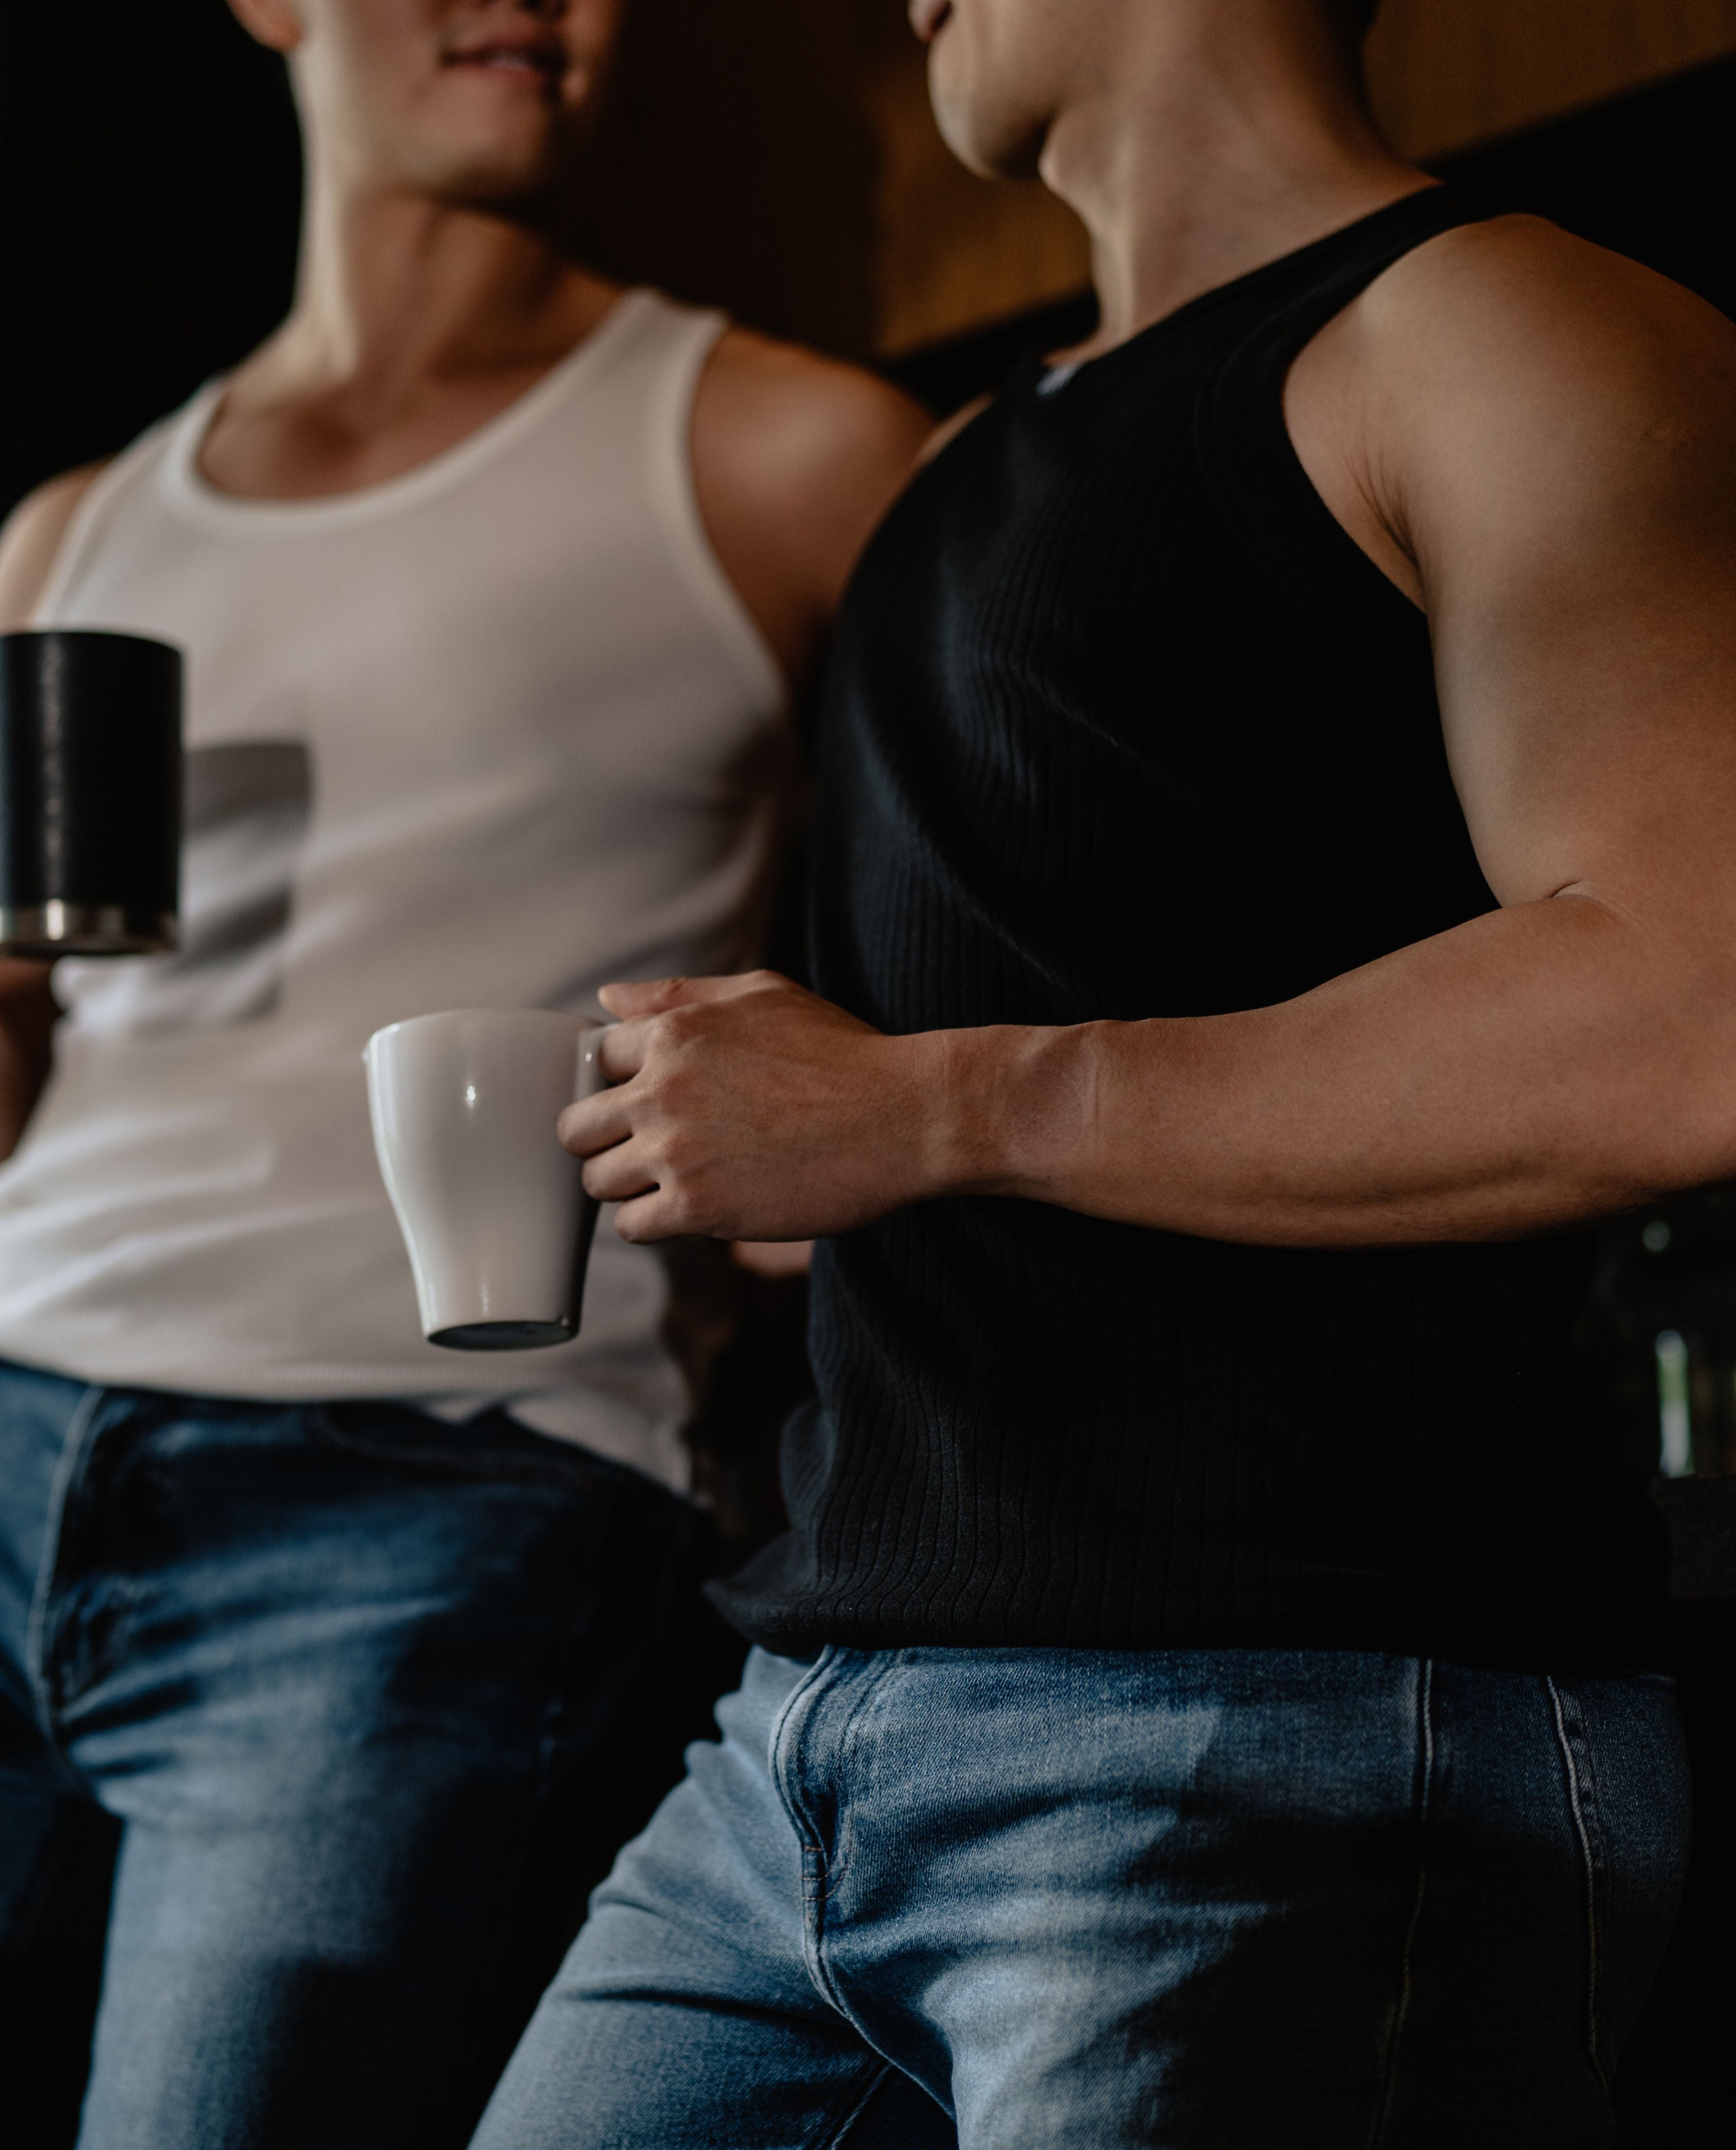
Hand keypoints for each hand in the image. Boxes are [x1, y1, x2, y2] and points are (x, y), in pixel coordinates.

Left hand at [559, 972, 944, 1243]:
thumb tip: (607, 999)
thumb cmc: (841, 1053)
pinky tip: (694, 1208)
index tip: (647, 1101)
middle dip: (605, 1139)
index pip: (596, 1060)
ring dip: (629, 1185)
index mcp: (674, 1033)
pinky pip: (632, 1227)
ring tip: (677, 1180)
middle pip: (578, 1127)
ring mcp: (676, 1151)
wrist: (903, 1117)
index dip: (618, 1083)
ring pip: (598, 1182)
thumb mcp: (761, 995)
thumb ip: (678, 995)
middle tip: (649, 1147)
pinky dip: (655, 1223)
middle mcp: (663, 1090)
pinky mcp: (698, 1207)